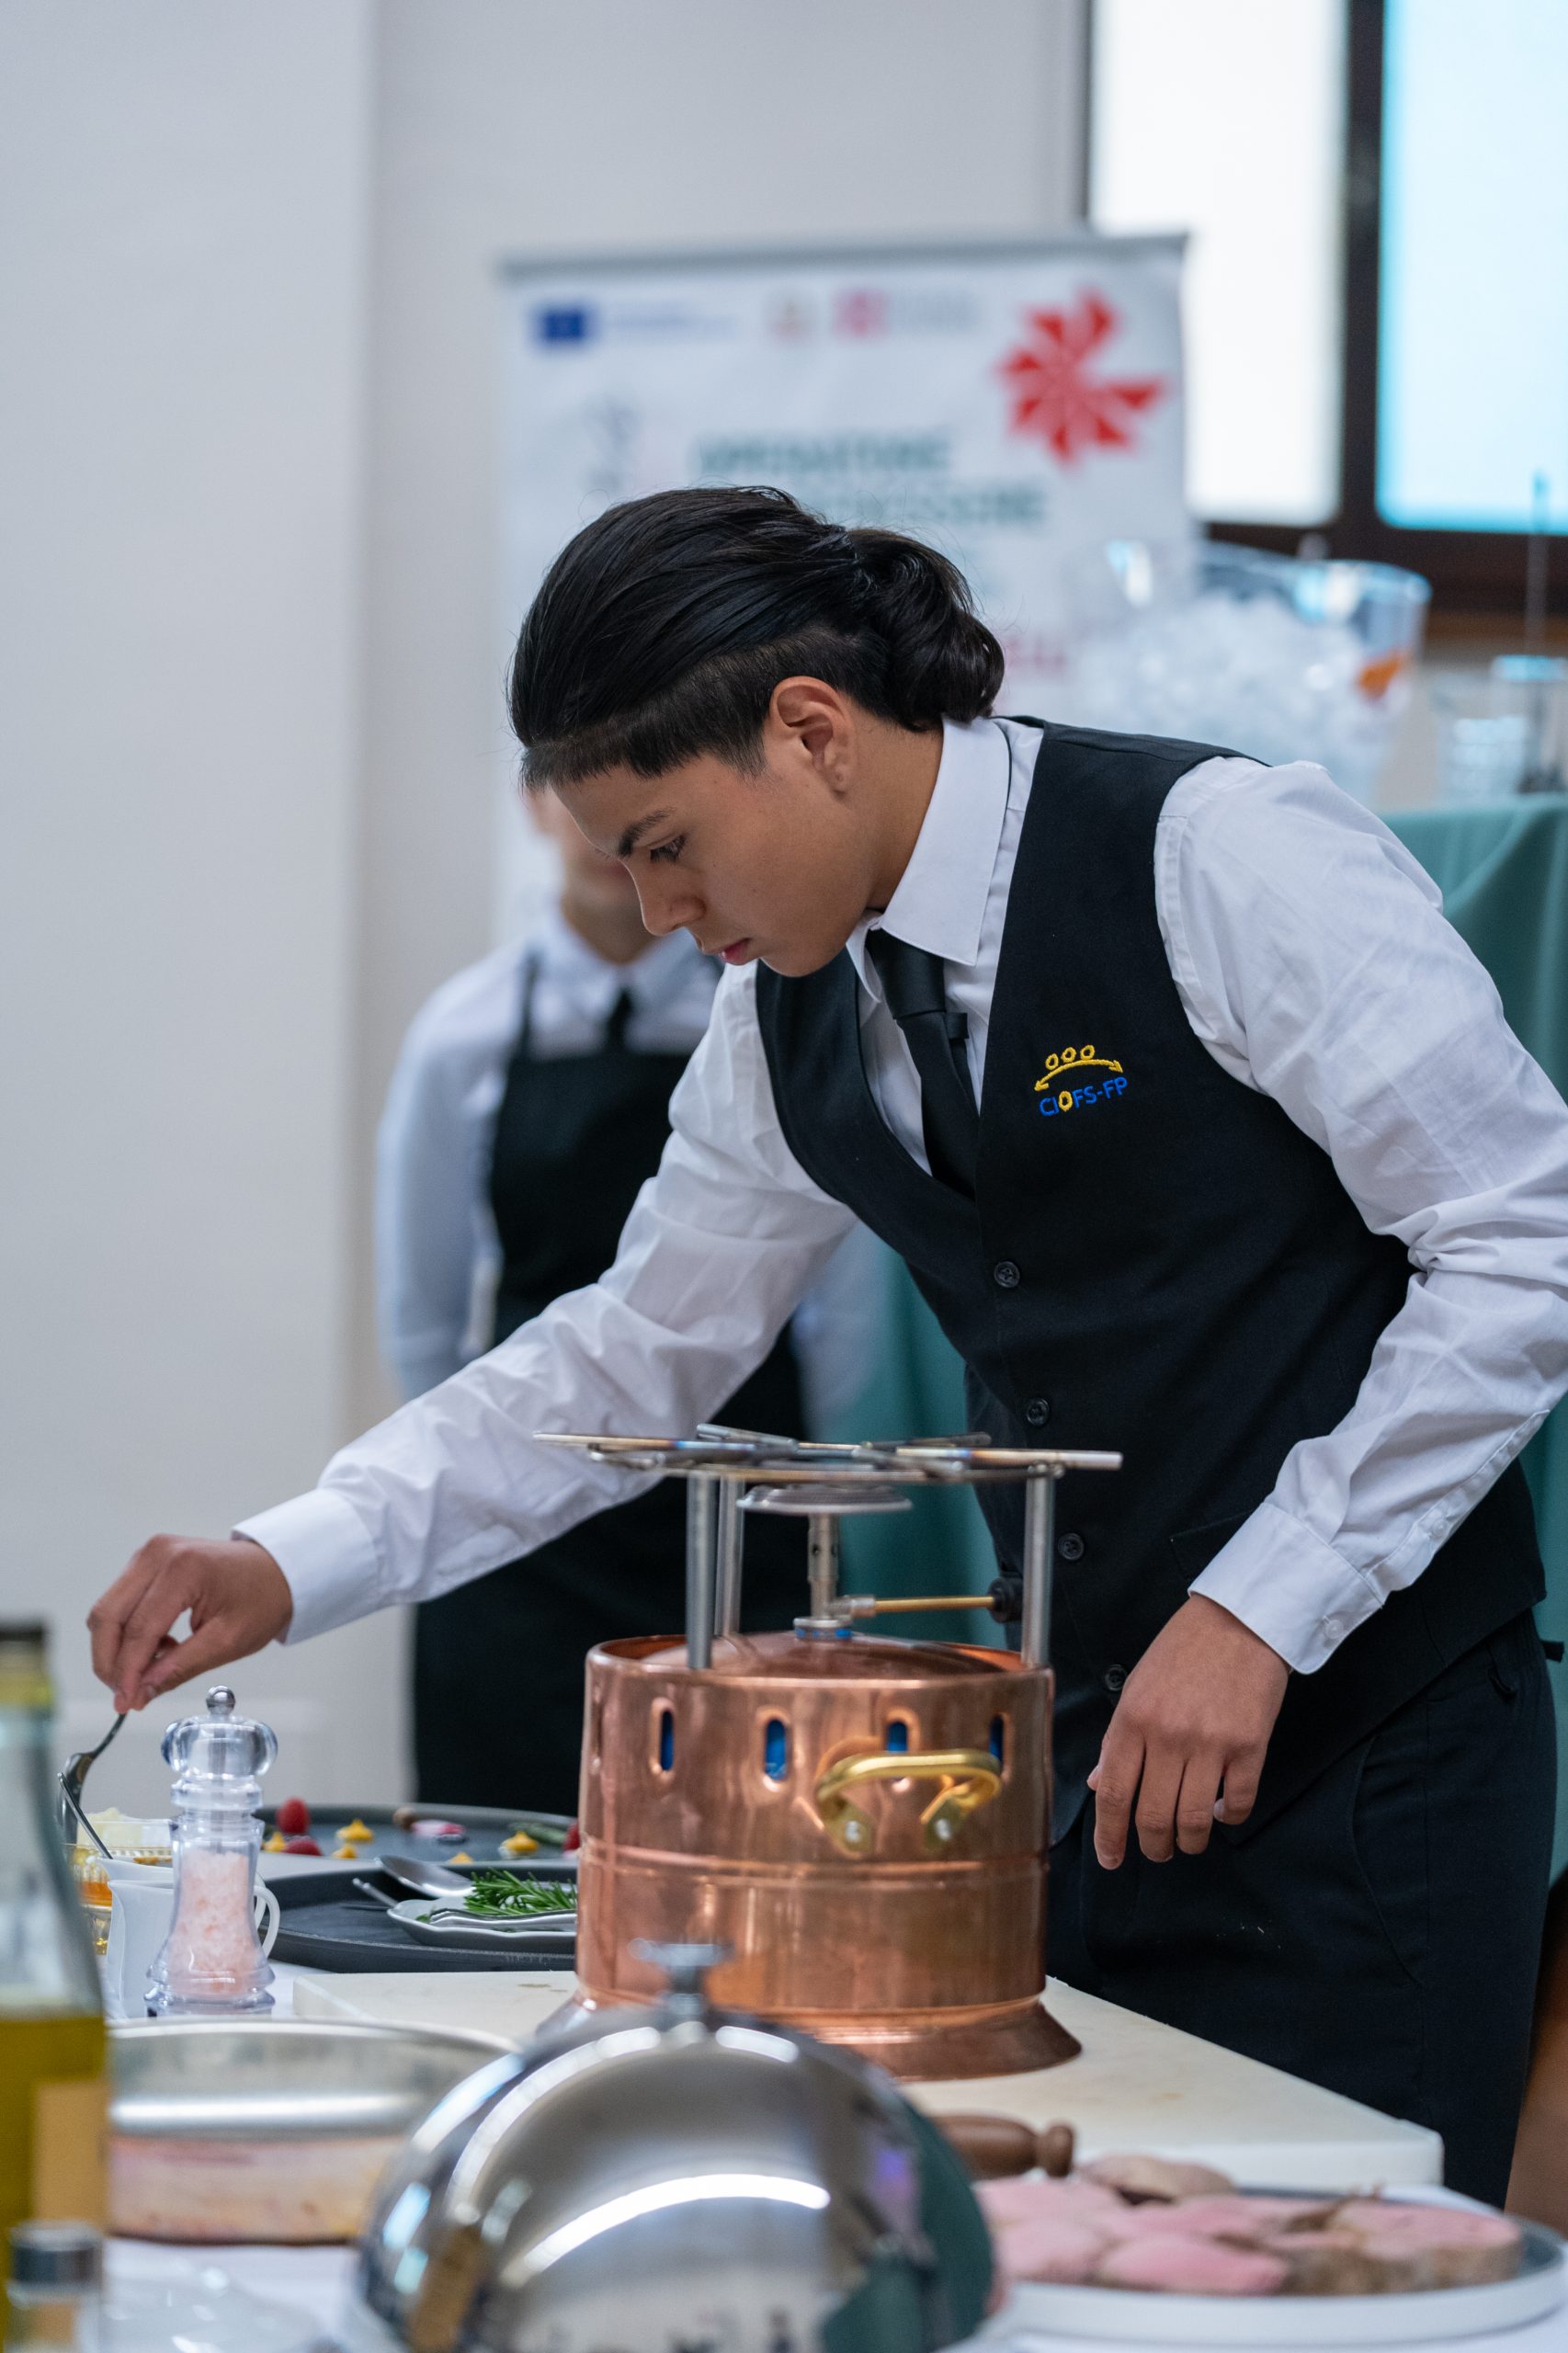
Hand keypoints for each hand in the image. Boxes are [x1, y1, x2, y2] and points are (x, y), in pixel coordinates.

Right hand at [88, 1536, 293, 1711]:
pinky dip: (128, 1632)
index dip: (127, 1672)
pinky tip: (158, 1648)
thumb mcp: (227, 1642)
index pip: (139, 1629)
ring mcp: (150, 1553)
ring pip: (108, 1610)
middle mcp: (158, 1554)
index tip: (125, 1703)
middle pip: (108, 1615)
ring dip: (117, 1648)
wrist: (275, 1570)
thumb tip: (139, 1694)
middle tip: (126, 1694)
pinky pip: (120, 1602)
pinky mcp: (147, 1561)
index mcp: (183, 1569)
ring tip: (151, 1669)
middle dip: (110, 1661)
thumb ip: (179, 1668)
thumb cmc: (261, 1599)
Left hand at [1087, 1595, 1287, 1867]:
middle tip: (1157, 1851)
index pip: (1113, 1794)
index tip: (1110, 1859)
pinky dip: (1228, 1818)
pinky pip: (1237, 1803)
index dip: (1109, 1837)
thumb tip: (1099, 1783)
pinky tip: (1221, 1811)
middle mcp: (1167, 1736)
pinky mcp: (1249, 1747)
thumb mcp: (1136, 1688)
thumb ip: (1116, 1739)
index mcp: (1131, 1720)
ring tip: (1188, 1840)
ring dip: (1189, 1842)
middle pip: (1153, 1817)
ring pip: (1194, 1821)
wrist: (1239, 1621)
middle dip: (1153, 1847)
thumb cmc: (1182, 1652)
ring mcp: (1210, 1743)